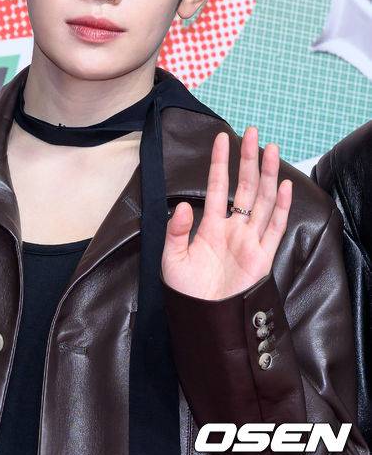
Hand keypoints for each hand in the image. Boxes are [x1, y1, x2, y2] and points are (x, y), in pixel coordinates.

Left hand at [161, 126, 291, 299]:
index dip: (220, 162)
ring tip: (270, 149)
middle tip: (252, 133)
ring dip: (267, 175)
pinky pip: (274, 227)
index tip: (222, 138)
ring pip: (262, 200)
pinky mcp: (262, 257)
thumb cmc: (186, 292)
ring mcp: (249, 241)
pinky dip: (281, 206)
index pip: (218, 186)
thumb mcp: (171, 259)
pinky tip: (283, 185)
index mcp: (210, 226)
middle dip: (248, 160)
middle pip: (244, 187)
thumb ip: (176, 231)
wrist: (204, 321)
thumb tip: (182, 206)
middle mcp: (232, 228)